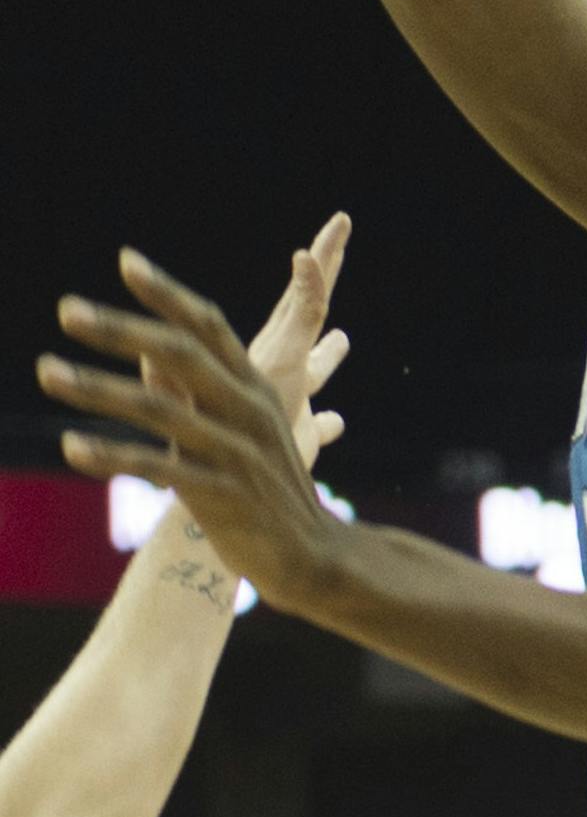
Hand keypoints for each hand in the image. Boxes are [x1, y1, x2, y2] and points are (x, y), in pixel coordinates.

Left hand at [40, 244, 350, 608]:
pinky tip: (71, 445)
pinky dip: (112, 455)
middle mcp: (248, 407)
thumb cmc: (263, 488)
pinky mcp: (222, 493)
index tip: (126, 261)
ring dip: (97, 388)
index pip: (208, 324)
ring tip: (46, 372)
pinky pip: (158, 467)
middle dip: (120, 327)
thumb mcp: (236, 429)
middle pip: (180, 353)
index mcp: (254, 386)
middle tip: (67, 309)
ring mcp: (236, 449)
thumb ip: (190, 391)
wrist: (310, 555)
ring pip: (159, 408)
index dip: (167, 292)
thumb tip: (144, 352)